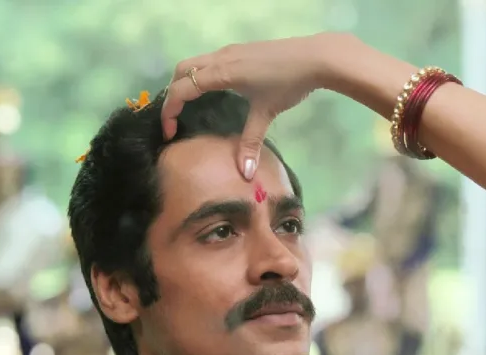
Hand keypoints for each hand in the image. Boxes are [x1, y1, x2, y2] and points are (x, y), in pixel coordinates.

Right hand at [161, 33, 347, 179]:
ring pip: (195, 62)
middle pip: (182, 71)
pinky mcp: (241, 50)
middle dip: (173, 93)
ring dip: (187, 81)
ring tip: (190, 106)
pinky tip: (216, 91)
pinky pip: (210, 60)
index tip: (170, 133)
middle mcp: (220, 58)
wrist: (315, 56)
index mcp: (221, 73)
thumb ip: (251, 142)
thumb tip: (244, 174)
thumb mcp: (266, 113)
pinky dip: (202, 74)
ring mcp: (231, 51)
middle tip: (176, 118)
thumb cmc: (288, 83)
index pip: (181, 89)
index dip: (170, 111)